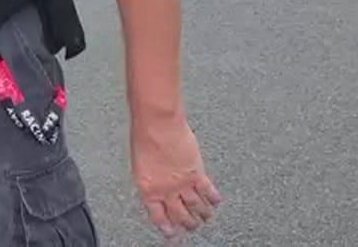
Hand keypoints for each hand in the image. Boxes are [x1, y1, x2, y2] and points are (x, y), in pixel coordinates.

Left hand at [131, 115, 220, 238]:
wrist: (157, 123)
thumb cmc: (144, 136)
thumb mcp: (140, 164)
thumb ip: (151, 179)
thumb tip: (157, 187)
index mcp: (148, 190)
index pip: (158, 217)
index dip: (166, 228)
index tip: (172, 233)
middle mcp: (166, 190)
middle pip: (180, 216)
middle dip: (188, 224)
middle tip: (192, 226)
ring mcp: (183, 184)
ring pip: (197, 208)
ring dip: (203, 214)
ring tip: (206, 216)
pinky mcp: (197, 174)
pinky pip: (208, 192)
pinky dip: (213, 199)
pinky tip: (216, 201)